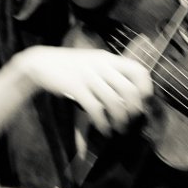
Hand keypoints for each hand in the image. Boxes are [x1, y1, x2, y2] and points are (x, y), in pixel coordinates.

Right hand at [15, 46, 152, 134]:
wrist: (41, 63)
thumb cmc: (70, 66)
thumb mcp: (93, 62)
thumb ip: (110, 73)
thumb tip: (129, 93)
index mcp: (108, 58)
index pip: (138, 70)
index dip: (146, 88)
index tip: (144, 102)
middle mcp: (102, 66)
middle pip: (129, 90)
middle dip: (134, 110)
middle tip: (132, 120)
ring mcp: (89, 76)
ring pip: (114, 101)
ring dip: (120, 120)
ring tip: (120, 129)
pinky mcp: (76, 87)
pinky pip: (95, 108)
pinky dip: (102, 123)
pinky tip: (104, 129)